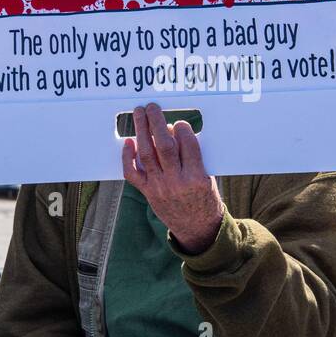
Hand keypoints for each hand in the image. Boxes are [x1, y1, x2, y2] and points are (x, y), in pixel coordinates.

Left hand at [122, 101, 223, 254]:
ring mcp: (160, 188)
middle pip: (164, 146)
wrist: (197, 229)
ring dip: (141, 131)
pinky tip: (128, 142)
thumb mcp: (208, 176)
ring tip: (139, 115)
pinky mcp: (148, 193)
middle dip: (156, 122)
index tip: (178, 122)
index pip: (188, 144)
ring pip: (147, 155)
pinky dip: (127, 157)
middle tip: (152, 107)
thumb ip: (193, 156)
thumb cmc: (205, 199)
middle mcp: (177, 182)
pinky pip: (133, 173)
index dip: (182, 128)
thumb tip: (173, 131)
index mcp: (197, 177)